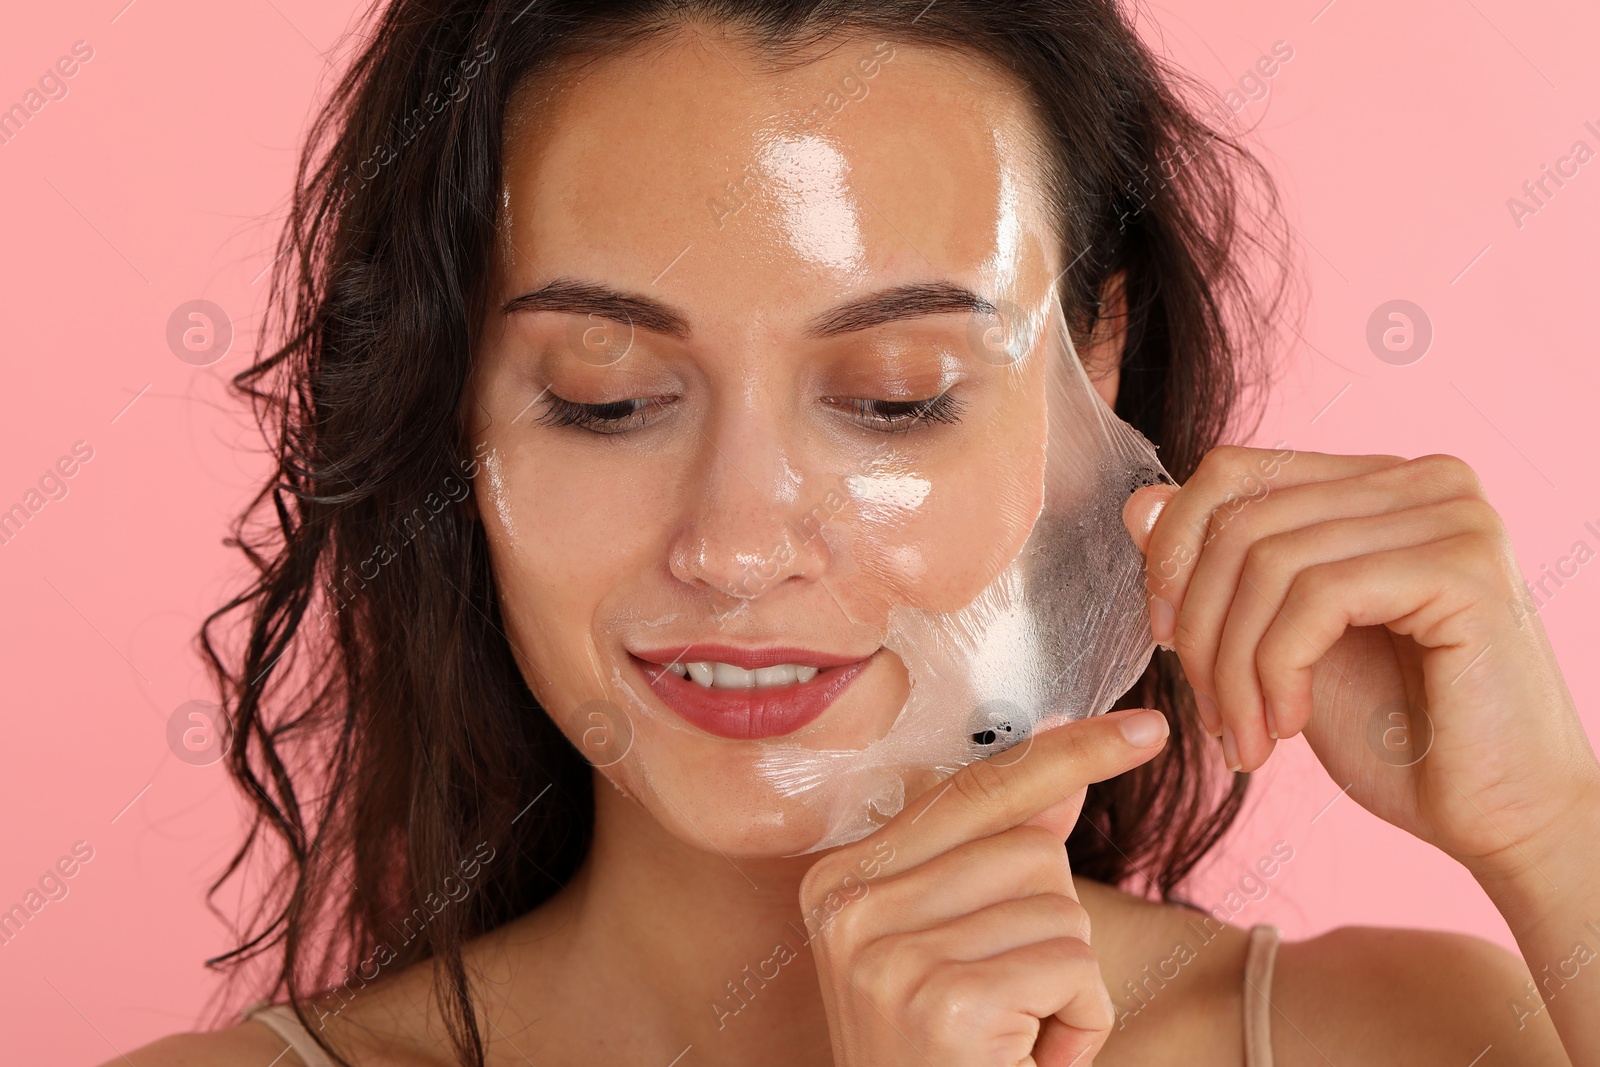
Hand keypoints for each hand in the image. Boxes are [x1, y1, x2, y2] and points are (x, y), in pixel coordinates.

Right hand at [803, 706, 1170, 1065]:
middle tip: (1008, 1004)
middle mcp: (846, 907)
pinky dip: (1081, 1021)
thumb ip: (999, 856)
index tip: (1145, 729)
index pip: (971, 791)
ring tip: (1014, 1038)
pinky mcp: (942, 1003)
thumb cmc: (947, 1057)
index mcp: (839, 881)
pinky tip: (1028, 1060)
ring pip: (1058, 907)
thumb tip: (1065, 771)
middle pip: (1028, 850)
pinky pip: (1072, 965)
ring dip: (1069, 982)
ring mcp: (886, 954)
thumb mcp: (957, 948)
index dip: (1064, 758)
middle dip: (1052, 926)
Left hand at [1122, 445, 1599, 884]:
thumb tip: (1137, 502)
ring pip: (1269, 562)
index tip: (1166, 636)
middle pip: (1243, 518)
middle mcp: (1423, 479)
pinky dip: (1276, 671)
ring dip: (1234, 666)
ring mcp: (1451, 514)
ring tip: (1245, 736)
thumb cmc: (1398, 738)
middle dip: (1202, 626)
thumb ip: (1220, 570)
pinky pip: (1316, 597)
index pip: (1235, 472)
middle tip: (1210, 712)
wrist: (1500, 820)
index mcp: (1379, 484)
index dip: (1176, 550)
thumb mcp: (1279, 643)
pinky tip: (1286, 728)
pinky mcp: (1463, 567)